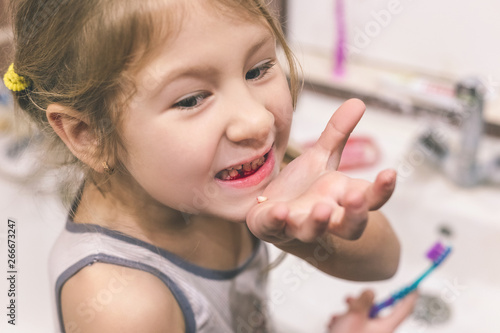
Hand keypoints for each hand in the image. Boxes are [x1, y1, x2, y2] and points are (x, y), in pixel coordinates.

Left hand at [247, 99, 396, 243]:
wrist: (270, 211)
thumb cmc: (302, 187)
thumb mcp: (320, 158)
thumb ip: (338, 134)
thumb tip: (358, 101)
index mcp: (341, 198)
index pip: (370, 199)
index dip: (382, 190)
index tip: (390, 172)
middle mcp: (326, 216)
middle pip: (351, 226)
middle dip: (355, 214)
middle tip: (356, 198)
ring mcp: (298, 224)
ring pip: (313, 231)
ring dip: (318, 222)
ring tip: (322, 209)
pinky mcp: (271, 227)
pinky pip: (274, 228)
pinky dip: (277, 221)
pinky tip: (279, 210)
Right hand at [328, 290, 417, 332]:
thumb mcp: (355, 315)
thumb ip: (364, 300)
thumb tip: (371, 292)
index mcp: (385, 327)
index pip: (403, 310)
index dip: (409, 297)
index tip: (414, 289)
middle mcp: (380, 332)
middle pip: (377, 311)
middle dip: (362, 304)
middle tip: (352, 300)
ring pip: (363, 317)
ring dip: (349, 314)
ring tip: (339, 317)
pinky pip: (354, 325)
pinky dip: (345, 322)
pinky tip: (336, 325)